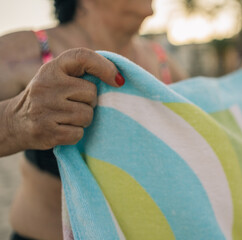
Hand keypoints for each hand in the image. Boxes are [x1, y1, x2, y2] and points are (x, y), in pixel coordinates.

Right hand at [5, 48, 121, 150]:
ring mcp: (44, 108)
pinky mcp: (46, 131)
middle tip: (74, 104)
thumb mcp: (59, 78)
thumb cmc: (49, 97)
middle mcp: (46, 85)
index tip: (118, 81)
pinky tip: (62, 129)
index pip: (83, 57)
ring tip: (67, 117)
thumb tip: (120, 79)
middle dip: (89, 102)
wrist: (16, 122)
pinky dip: (75, 134)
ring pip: (87, 115)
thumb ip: (83, 73)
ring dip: (83, 120)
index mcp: (52, 68)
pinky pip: (78, 133)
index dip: (105, 67)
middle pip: (91, 93)